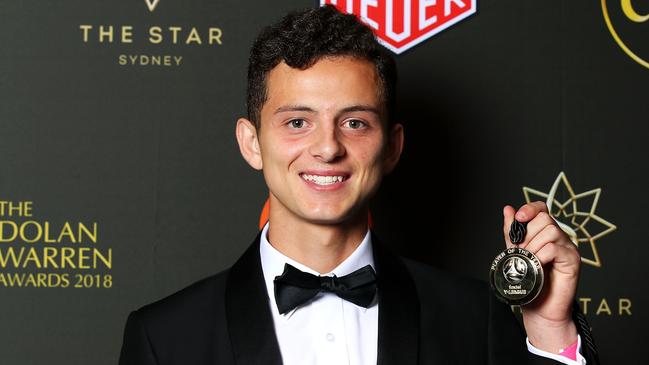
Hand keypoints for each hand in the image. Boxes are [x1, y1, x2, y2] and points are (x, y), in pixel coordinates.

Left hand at [503, 201, 579, 351]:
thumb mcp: (515, 252)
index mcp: (545, 233)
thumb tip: (508, 209)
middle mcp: (559, 238)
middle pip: (544, 219)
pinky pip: (555, 248)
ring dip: (533, 246)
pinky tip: (537, 266)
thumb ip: (512, 232)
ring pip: (550, 231)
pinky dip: (541, 256)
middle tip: (521, 252)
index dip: (530, 208)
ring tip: (529, 261)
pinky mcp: (572, 260)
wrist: (539, 310)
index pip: (542, 209)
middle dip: (527, 234)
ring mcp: (568, 248)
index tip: (519, 217)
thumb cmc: (529, 282)